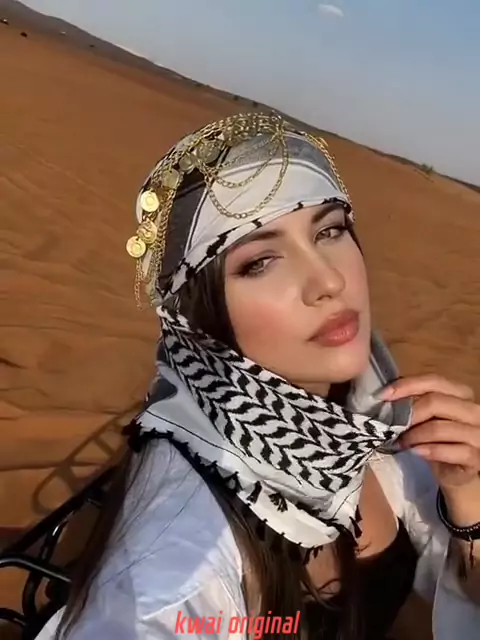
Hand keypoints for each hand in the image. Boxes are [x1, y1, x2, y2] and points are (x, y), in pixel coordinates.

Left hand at [379, 374, 479, 491]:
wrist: (454, 471)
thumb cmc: (438, 439)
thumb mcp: (427, 417)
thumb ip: (415, 403)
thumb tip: (386, 396)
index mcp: (462, 394)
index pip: (434, 381)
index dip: (407, 385)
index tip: (383, 396)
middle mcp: (475, 410)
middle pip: (436, 402)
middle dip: (408, 414)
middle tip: (391, 425)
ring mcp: (479, 434)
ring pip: (439, 428)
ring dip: (414, 435)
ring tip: (399, 441)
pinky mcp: (477, 457)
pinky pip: (448, 451)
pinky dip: (427, 450)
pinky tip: (415, 452)